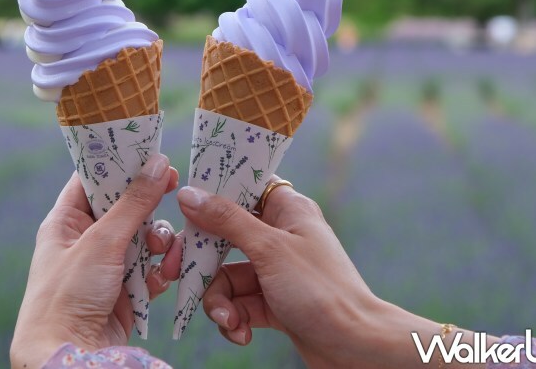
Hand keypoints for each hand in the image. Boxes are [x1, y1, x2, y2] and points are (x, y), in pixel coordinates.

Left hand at [11, 154, 180, 368]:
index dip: (121, 164)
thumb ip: (134, 203)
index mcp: (66, 222)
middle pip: (125, 207)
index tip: (151, 153)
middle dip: (149, 204)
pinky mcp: (125, 291)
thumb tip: (158, 164)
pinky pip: (152, 268)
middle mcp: (85, 241)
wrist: (68, 355)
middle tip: (173, 186)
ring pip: (144, 237)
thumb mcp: (102, 242)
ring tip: (163, 249)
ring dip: (159, 240)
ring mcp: (106, 267)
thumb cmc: (67, 296)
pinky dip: (163, 268)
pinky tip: (168, 272)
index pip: (93, 179)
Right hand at [177, 177, 477, 367]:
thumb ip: (226, 220)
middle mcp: (279, 235)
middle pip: (224, 237)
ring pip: (226, 276)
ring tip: (229, 321)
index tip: (184, 210)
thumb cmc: (321, 289)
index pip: (241, 187)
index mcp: (286, 209)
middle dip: (204, 263)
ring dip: (220, 301)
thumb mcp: (269, 249)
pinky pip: (239, 304)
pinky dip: (234, 318)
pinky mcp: (273, 301)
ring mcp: (275, 270)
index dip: (211, 196)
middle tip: (179, 273)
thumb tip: (189, 193)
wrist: (356, 348)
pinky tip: (241, 333)